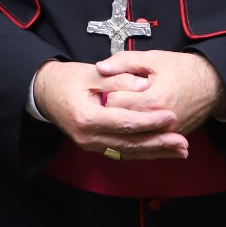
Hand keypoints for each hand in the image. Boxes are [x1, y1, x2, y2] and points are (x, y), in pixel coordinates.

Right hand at [31, 60, 186, 160]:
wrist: (42, 92)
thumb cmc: (65, 80)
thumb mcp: (90, 73)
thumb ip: (117, 79)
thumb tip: (144, 85)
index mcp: (87, 117)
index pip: (125, 123)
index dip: (150, 121)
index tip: (171, 116)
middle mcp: (88, 137)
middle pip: (129, 144)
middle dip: (159, 144)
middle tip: (183, 142)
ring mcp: (91, 145)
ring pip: (128, 152)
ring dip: (155, 152)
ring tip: (180, 151)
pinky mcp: (95, 146)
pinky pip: (122, 152)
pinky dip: (142, 152)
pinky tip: (160, 152)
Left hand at [94, 50, 225, 135]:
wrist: (213, 84)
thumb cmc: (184, 69)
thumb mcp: (153, 58)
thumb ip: (124, 62)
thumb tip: (101, 67)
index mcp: (152, 100)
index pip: (114, 104)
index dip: (107, 93)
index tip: (107, 87)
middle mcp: (159, 122)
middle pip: (120, 122)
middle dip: (112, 111)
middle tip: (112, 98)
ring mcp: (166, 134)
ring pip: (131, 137)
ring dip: (122, 126)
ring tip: (120, 112)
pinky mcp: (170, 139)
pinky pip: (145, 144)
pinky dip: (135, 138)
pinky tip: (129, 129)